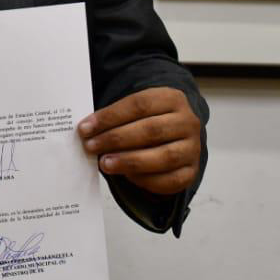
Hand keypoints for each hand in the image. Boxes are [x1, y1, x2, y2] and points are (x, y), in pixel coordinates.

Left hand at [76, 87, 201, 195]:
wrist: (177, 134)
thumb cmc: (148, 120)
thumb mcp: (137, 110)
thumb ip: (117, 117)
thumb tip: (87, 131)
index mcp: (173, 98)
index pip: (139, 104)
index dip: (110, 117)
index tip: (85, 128)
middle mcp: (188, 122)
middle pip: (151, 130)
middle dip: (116, 139)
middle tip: (92, 146)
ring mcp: (193, 148)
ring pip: (163, 157)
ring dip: (130, 161)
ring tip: (105, 163)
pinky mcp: (192, 171)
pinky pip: (170, 180)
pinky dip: (146, 180)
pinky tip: (126, 176)